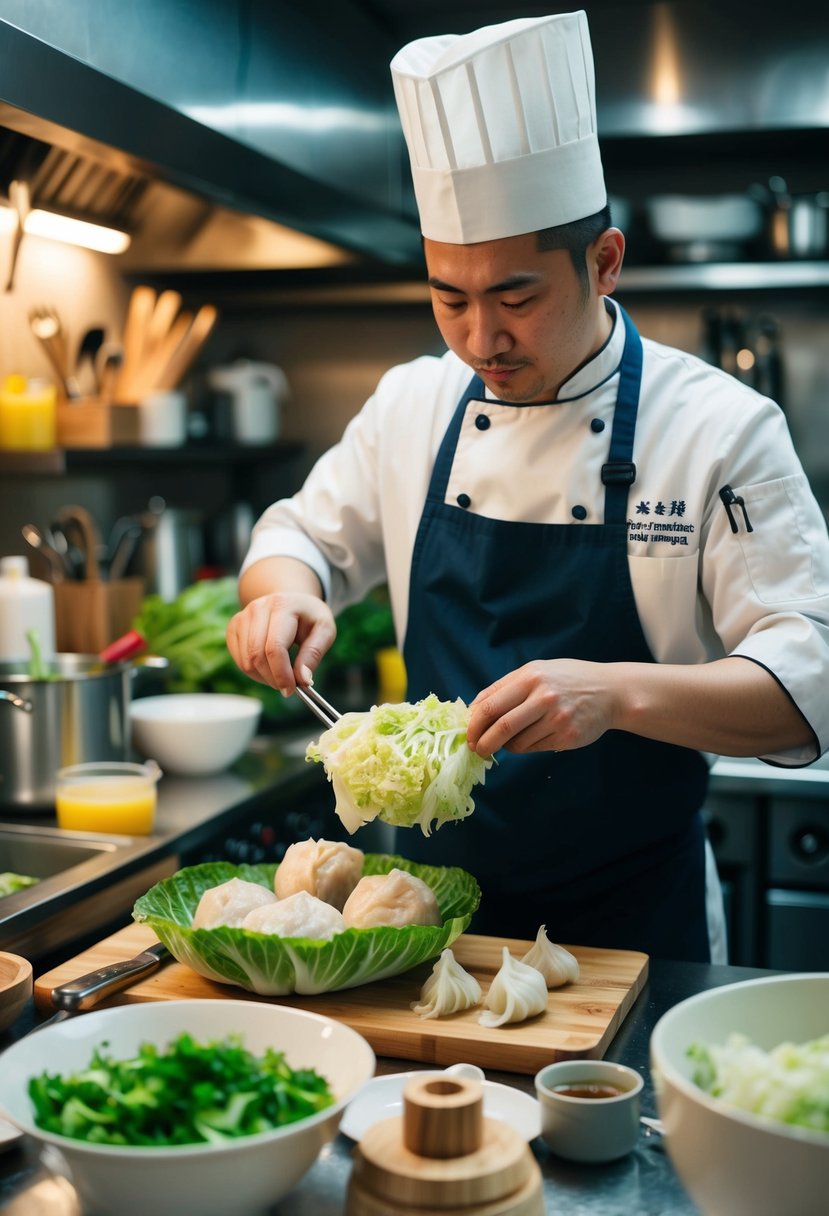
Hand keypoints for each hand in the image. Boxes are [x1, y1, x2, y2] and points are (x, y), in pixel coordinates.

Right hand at [226, 592, 335, 694]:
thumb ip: (313, 654)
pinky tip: (269, 668)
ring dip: (263, 677)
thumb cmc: (310, 618)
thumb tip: (303, 680)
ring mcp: (242, 616)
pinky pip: (239, 659)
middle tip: (287, 687)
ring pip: (246, 661)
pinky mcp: (234, 626)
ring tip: (281, 675)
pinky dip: (253, 672)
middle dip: (272, 678)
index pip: (275, 647)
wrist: (292, 601)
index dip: (281, 674)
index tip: (291, 690)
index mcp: (282, 605)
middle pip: (256, 655)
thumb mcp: (324, 630)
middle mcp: (258, 608)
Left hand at [467, 659, 620, 755]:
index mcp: (530, 677)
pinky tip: (533, 738)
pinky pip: (535, 748)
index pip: (490, 705)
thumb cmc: (567, 680)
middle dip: (483, 743)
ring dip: (506, 746)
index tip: (468, 735)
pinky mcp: (567, 736)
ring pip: (517, 743)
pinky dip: (526, 747)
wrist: (611, 691)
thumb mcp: (536, 671)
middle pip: (501, 727)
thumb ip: (505, 687)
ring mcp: (557, 718)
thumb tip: (473, 710)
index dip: (474, 724)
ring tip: (509, 741)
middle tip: (477, 750)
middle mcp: (543, 697)